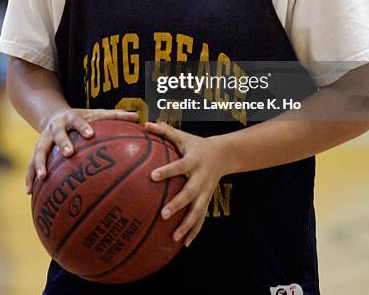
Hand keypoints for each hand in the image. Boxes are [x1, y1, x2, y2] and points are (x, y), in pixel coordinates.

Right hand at [26, 108, 138, 193]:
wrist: (53, 115)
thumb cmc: (81, 119)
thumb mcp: (96, 114)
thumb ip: (116, 116)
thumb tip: (138, 117)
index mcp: (71, 117)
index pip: (78, 120)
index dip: (83, 126)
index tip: (91, 134)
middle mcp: (55, 127)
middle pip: (57, 134)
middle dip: (62, 143)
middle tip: (69, 153)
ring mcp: (43, 139)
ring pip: (39, 150)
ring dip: (39, 163)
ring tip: (43, 177)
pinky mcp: (36, 150)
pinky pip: (30, 164)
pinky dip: (29, 177)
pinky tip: (29, 192)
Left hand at [143, 122, 223, 247]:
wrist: (223, 155)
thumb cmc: (196, 144)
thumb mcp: (182, 136)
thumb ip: (164, 131)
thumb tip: (144, 123)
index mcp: (194, 160)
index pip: (179, 166)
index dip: (167, 171)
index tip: (153, 176)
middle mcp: (201, 177)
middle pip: (190, 193)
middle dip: (178, 204)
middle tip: (163, 214)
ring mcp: (206, 191)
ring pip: (198, 210)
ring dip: (187, 224)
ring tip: (173, 237)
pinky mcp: (208, 200)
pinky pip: (201, 218)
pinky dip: (194, 231)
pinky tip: (184, 244)